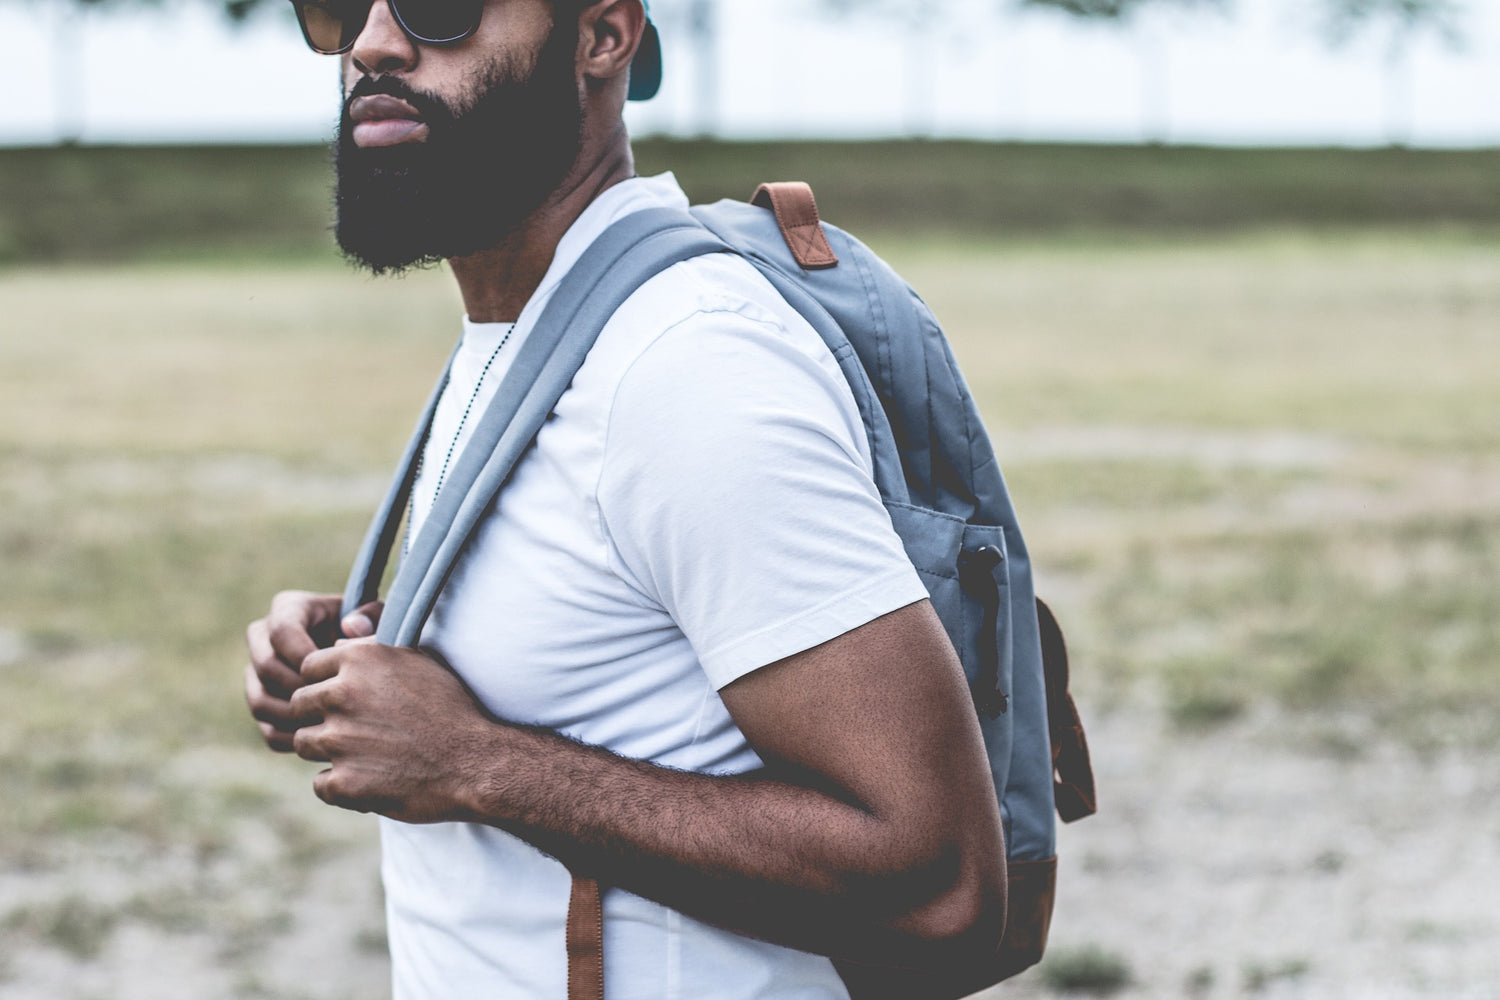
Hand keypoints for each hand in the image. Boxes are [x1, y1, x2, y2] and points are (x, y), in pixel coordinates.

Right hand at [244, 590, 383, 752]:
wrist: (367, 662)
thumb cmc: (375, 635)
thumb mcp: (382, 619)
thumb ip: (372, 617)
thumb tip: (351, 627)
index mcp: (289, 609)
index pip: (282, 631)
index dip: (306, 656)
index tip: (336, 673)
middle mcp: (263, 637)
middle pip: (265, 667)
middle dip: (301, 690)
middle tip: (333, 704)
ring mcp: (257, 673)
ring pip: (260, 701)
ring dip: (295, 718)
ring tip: (329, 724)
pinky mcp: (263, 703)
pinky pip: (266, 728)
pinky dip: (293, 739)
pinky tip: (324, 741)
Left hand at [289, 640, 494, 823]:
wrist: (475, 761)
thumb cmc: (450, 707)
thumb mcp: (417, 660)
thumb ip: (372, 646)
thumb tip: (340, 631)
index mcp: (358, 660)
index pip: (308, 668)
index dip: (327, 684)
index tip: (349, 698)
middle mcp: (342, 696)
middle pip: (299, 705)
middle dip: (322, 716)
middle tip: (357, 728)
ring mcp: (339, 741)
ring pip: (304, 743)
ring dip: (328, 750)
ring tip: (366, 752)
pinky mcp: (343, 782)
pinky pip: (320, 783)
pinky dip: (341, 786)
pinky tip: (372, 778)